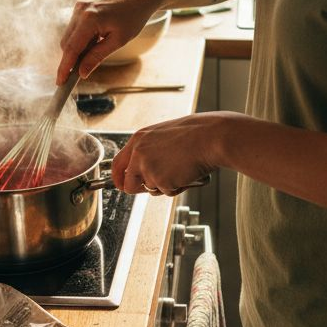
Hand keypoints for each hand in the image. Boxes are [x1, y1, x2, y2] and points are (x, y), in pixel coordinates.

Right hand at [56, 0, 161, 82]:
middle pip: (66, 43)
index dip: (64, 67)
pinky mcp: (80, 6)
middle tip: (82, 71)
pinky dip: (81, 38)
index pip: (71, 49)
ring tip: (99, 46)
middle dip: (71, 59)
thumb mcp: (118, 41)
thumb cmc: (133, 18)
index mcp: (89, 19)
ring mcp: (79, 7)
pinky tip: (96, 39)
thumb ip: (97, 57)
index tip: (60, 82)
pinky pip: (74, 28)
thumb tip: (82, 72)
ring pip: (69, 36)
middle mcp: (80, 11)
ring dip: (78, 48)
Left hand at [111, 113, 231, 194]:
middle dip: (140, 189)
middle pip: (128, 184)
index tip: (122, 185)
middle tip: (157, 184)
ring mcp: (148, 168)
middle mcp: (139, 154)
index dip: (119, 178)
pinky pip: (166, 192)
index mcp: (138, 139)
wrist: (210, 137)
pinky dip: (176, 187)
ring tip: (179, 170)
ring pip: (150, 189)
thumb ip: (149, 150)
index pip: (117, 164)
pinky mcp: (161, 180)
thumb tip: (143, 169)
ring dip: (164, 186)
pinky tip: (185, 173)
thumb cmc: (194, 134)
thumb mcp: (163, 136)